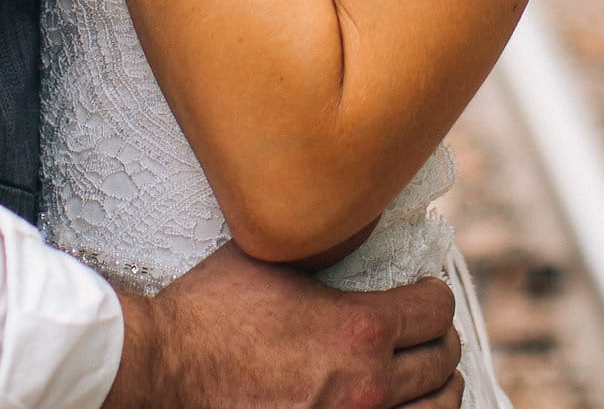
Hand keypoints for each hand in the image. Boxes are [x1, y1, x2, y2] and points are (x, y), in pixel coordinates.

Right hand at [106, 248, 462, 408]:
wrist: (161, 367)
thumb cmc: (208, 311)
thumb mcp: (273, 257)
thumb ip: (326, 244)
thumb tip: (359, 213)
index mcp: (360, 329)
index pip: (438, 309)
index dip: (431, 294)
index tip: (418, 293)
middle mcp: (367, 386)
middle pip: (442, 360)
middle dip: (436, 339)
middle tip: (421, 331)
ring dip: (434, 387)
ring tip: (422, 375)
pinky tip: (397, 405)